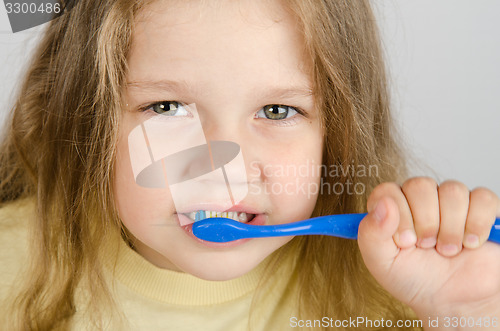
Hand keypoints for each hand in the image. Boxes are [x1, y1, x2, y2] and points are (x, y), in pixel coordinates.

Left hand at [358, 178, 499, 328]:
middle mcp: (419, 199)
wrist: (454, 302)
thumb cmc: (414, 280)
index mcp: (392, 208)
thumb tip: (383, 204)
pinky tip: (470, 243)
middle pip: (420, 185)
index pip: (388, 191)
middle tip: (426, 246)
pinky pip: (482, 198)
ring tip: (448, 250)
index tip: (405, 242)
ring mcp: (451, 202)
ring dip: (450, 228)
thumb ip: (371, 233)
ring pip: (452, 190)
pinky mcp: (482, 208)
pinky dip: (477, 224)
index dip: (397, 215)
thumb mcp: (382, 263)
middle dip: (425, 223)